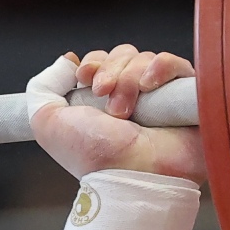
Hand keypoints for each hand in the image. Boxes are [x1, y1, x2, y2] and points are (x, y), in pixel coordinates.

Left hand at [31, 45, 208, 183]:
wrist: (132, 174)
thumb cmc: (94, 156)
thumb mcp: (48, 123)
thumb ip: (42, 88)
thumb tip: (65, 61)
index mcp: (101, 100)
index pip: (101, 60)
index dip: (93, 63)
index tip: (85, 80)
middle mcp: (131, 95)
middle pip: (123, 55)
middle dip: (110, 72)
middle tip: (105, 99)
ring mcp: (160, 96)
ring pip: (146, 59)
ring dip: (130, 80)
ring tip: (126, 112)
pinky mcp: (186, 96)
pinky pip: (177, 65)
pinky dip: (161, 68)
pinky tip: (150, 86)